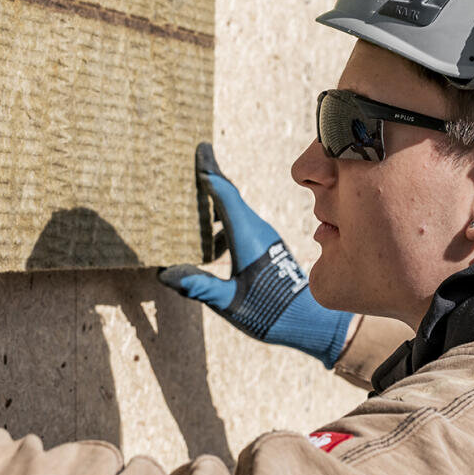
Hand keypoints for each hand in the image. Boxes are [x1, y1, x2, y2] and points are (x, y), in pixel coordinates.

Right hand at [159, 144, 351, 366]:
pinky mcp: (266, 247)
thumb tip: (165, 274)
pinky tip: (209, 238)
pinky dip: (223, 221)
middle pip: (230, 196)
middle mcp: (257, 231)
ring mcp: (263, 237)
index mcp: (247, 237)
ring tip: (196, 193)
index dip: (211, 175)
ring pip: (236, 210)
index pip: (225, 196)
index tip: (200, 154)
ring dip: (216, 201)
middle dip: (213, 176)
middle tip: (200, 154)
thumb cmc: (270, 312)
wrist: (308, 321)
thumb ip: (199, 286)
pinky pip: (240, 224)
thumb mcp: (229, 302)